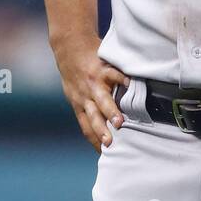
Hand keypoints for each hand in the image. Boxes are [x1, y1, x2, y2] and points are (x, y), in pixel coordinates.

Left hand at [53, 34, 130, 151]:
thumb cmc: (74, 72)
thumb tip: (101, 127)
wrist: (69, 44)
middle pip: (94, 117)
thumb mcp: (74, 92)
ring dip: (111, 111)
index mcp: (79, 104)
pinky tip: (131, 85)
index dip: (95, 142)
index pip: (87, 128)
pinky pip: (113, 74)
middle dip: (102, 131)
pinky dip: (122, 79)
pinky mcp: (101, 68)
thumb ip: (86, 108)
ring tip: (120, 122)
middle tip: (110, 145)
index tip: (107, 156)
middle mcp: (85, 96)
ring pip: (102, 100)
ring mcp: (93, 83)